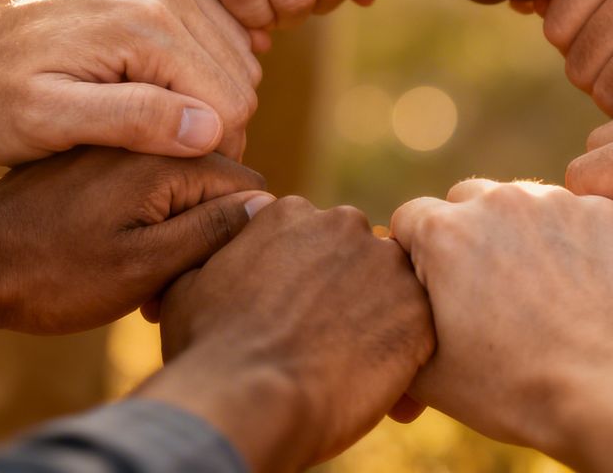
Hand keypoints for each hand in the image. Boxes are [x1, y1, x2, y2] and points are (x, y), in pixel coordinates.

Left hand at [0, 0, 258, 164]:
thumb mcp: (48, 123)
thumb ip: (131, 122)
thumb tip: (209, 129)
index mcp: (148, 24)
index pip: (231, 104)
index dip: (210, 151)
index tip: (165, 169)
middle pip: (240, 76)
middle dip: (212, 120)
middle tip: (156, 149)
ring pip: (238, 51)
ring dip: (209, 89)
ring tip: (153, 117)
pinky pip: (219, 22)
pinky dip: (204, 56)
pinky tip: (163, 81)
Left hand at [0, 146, 269, 334]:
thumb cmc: (49, 271)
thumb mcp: (139, 265)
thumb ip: (207, 230)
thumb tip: (264, 206)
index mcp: (161, 150)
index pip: (246, 182)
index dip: (234, 234)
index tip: (194, 272)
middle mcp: (143, 129)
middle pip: (220, 173)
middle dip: (208, 225)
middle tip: (166, 278)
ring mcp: (118, 134)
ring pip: (186, 173)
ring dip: (180, 218)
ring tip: (143, 265)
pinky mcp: (98, 148)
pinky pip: (152, 170)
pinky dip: (151, 205)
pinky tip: (123, 241)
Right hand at [141, 196, 432, 471]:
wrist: (248, 399)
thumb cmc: (209, 348)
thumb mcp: (191, 281)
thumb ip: (224, 244)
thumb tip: (238, 225)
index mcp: (291, 213)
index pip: (316, 237)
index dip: (311, 278)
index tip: (300, 311)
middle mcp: (345, 225)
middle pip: (360, 255)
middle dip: (351, 291)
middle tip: (329, 338)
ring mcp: (386, 266)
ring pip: (394, 288)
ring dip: (380, 318)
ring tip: (351, 364)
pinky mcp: (418, 313)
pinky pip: (421, 327)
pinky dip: (405, 352)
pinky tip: (374, 380)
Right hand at [389, 180, 612, 456]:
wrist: (604, 392)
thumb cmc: (509, 388)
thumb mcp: (426, 371)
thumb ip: (395, 323)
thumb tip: (387, 311)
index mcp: (441, 231)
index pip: (410, 219)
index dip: (417, 254)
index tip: (436, 286)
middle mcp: (494, 200)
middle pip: (465, 200)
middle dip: (467, 234)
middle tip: (485, 288)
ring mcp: (554, 201)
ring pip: (521, 203)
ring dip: (518, 233)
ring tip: (535, 288)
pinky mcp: (602, 212)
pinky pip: (574, 215)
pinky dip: (571, 240)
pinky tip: (578, 285)